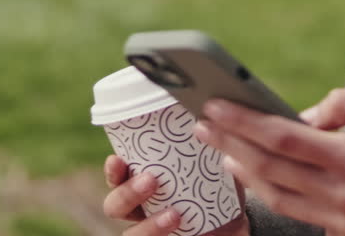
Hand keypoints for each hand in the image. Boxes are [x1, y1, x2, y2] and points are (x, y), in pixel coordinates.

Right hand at [101, 154, 249, 235]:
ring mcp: (150, 230)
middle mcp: (140, 209)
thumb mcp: (208, 163)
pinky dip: (164, 235)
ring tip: (175, 214)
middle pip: (115, 206)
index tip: (117, 159)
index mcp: (141, 183)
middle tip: (151, 180)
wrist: (232, 218)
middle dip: (127, 194)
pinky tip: (187, 228)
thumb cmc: (212, 184)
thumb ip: (203, 146)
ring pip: (131, 234)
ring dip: (149, 225)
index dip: (113, 171)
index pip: (117, 177)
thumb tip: (210, 120)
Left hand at [193, 89, 344, 235]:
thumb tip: (308, 111)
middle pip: (267, 168)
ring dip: (243, 172)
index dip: (241, 122)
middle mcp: (340, 193)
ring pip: (275, 197)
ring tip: (221, 151)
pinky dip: (273, 193)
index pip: (281, 136)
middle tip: (202, 124)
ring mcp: (340, 221)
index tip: (213, 106)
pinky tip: (262, 176)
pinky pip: (299, 213)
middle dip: (228, 144)